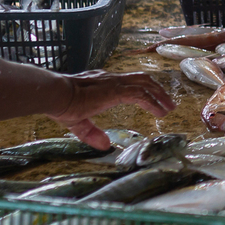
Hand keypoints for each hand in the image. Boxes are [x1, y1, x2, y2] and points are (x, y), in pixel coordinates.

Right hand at [49, 70, 174, 148]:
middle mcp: (111, 79)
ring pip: (145, 83)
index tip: (153, 101)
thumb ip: (92, 133)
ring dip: (159, 95)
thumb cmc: (62, 105)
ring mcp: (114, 83)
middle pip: (141, 79)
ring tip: (169, 107)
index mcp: (103, 83)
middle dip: (157, 89)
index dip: (143, 89)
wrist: (55, 94)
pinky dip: (152, 102)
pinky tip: (159, 111)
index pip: (129, 82)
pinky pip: (140, 94)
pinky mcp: (115, 90)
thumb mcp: (79, 123)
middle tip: (168, 103)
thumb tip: (105, 146)